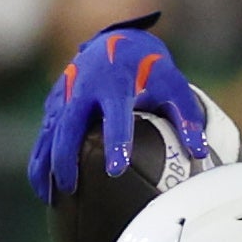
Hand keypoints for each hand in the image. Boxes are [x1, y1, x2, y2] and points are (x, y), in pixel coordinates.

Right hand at [28, 15, 205, 202]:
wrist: (117, 43)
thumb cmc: (150, 70)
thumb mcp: (173, 86)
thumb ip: (187, 117)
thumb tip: (200, 153)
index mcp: (116, 83)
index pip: (115, 116)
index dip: (115, 142)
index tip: (116, 169)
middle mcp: (84, 88)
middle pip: (69, 127)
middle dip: (66, 158)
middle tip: (73, 189)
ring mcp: (65, 96)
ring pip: (49, 133)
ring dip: (47, 165)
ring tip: (53, 199)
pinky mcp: (55, 104)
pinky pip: (44, 136)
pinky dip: (40, 161)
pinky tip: (44, 190)